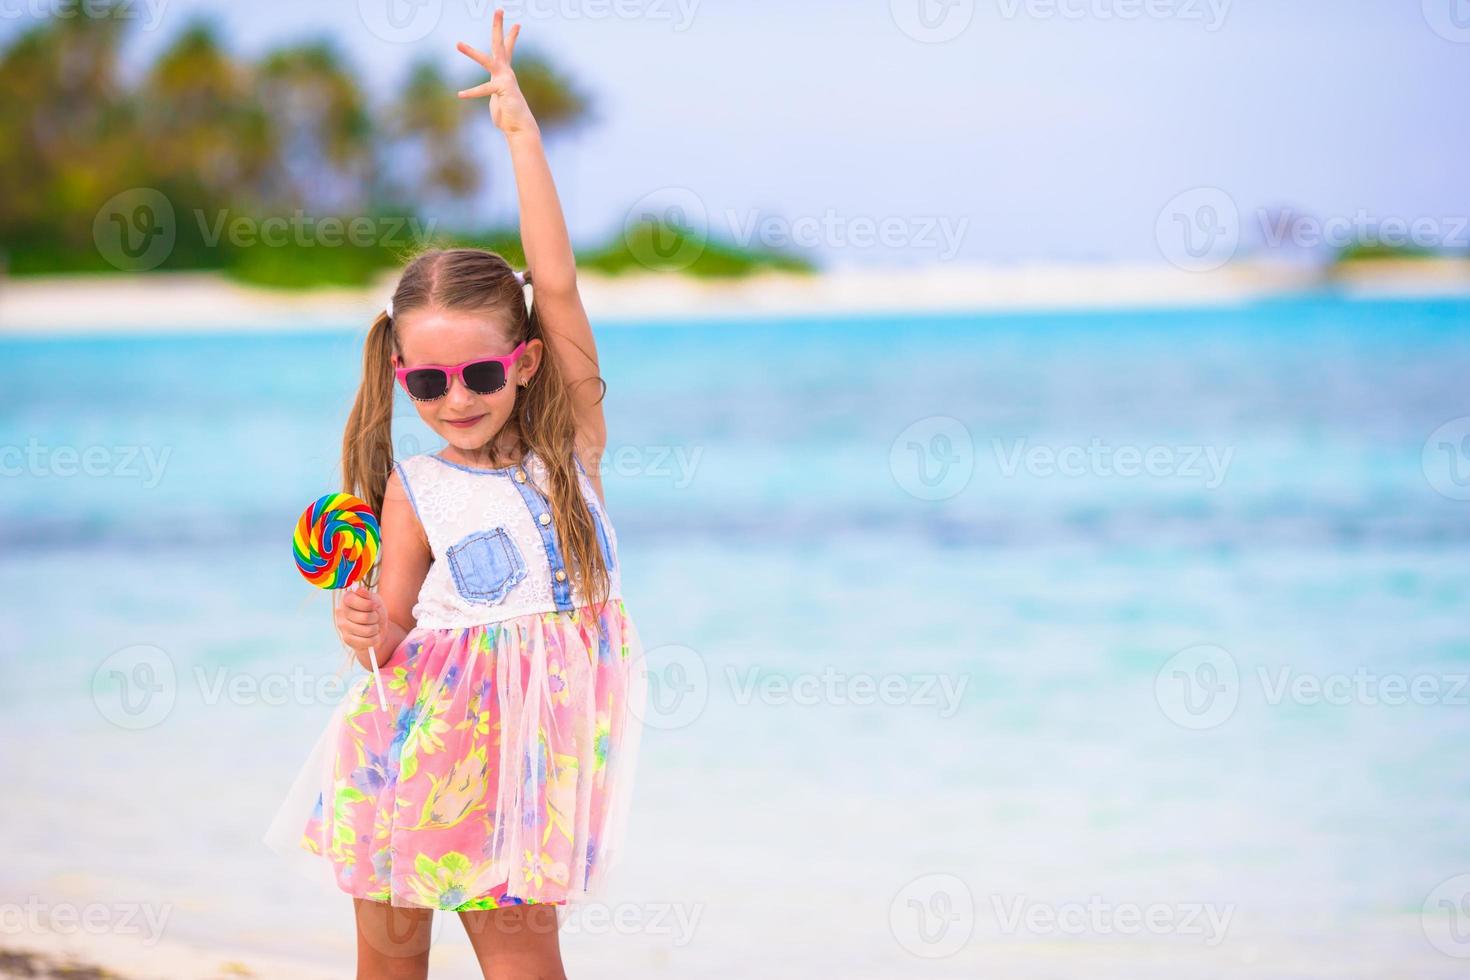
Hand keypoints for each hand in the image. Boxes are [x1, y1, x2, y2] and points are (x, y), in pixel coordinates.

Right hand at [335, 583, 384, 658]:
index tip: (374, 606)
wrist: (378, 629)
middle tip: (375, 618)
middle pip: (365, 617)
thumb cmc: (375, 612)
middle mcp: (340, 612)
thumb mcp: (375, 600)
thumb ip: (368, 595)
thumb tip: (360, 590)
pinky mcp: (347, 640)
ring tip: (374, 627)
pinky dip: (374, 639)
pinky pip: (366, 641)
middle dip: (375, 618)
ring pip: (367, 630)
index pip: (354, 600)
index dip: (369, 604)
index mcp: (346, 599)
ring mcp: (342, 627)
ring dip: (375, 629)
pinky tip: (372, 636)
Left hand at [456, 9, 537, 137]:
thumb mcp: (497, 100)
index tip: (517, 24)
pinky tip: (460, 95)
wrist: (519, 128)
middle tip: (498, 9)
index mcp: (505, 73)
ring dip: (471, 53)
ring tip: (458, 44)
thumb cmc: (508, 116)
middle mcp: (506, 72)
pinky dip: (471, 93)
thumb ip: (493, 93)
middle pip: (500, 44)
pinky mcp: (501, 90)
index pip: (508, 50)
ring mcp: (504, 79)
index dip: (511, 36)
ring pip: (486, 60)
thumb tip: (494, 95)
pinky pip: (483, 89)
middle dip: (498, 26)